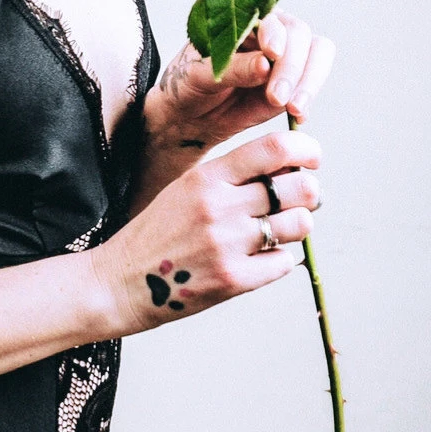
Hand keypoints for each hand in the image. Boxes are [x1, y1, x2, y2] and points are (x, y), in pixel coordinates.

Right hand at [97, 127, 321, 333]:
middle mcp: (219, 207)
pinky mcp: (233, 280)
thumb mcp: (187, 189)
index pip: (275, 149)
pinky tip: (258, 259)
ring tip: (275, 232)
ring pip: (299, 225)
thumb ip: (233, 177)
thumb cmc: (157, 234)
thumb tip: (292, 170)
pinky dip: (278, 260)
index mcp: (207, 177)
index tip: (311, 160)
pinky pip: (284, 262)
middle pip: (299, 187)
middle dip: (308, 193)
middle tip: (297, 201)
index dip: (306, 151)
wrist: (119, 282)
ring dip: (296, 227)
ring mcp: (227, 245)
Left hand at [146, 9, 335, 154]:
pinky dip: (308, 98)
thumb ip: (234, 68)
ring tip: (293, 109)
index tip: (272, 53)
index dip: (275, 33)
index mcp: (242, 17)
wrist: (189, 115)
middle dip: (292, 67)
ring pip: (317, 54)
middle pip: (299, 35)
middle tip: (278, 98)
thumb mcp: (200, 76)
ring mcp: (285, 56)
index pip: (269, 16)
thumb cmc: (187, 85)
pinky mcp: (293, 81)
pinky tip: (298, 116)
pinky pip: (312, 83)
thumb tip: (266, 64)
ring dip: (308, 82)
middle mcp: (269, 30)